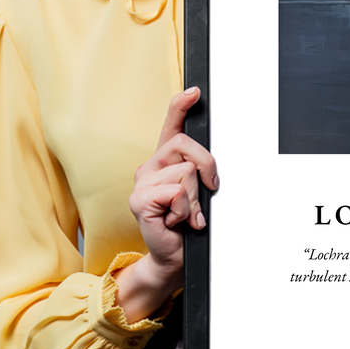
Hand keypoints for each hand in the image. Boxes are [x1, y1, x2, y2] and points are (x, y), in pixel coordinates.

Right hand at [114, 87, 218, 321]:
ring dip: (195, 198)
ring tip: (187, 214)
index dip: (181, 105)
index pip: (171, 125)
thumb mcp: (199, 192)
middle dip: (207, 167)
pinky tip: (176, 221)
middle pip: (186, 145)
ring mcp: (142, 182)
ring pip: (186, 172)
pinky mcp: (139, 200)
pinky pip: (176, 192)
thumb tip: (210, 164)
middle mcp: (150, 166)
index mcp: (165, 160)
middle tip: (208, 191)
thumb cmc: (188, 224)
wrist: (174, 257)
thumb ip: (200, 172)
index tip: (195, 91)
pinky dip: (185, 210)